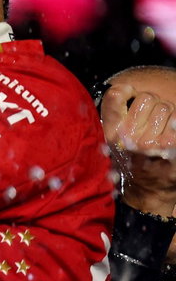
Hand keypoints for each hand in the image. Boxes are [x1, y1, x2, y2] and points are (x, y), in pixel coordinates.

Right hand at [102, 78, 175, 219]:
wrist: (148, 191)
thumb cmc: (129, 160)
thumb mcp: (110, 140)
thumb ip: (113, 114)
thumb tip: (125, 89)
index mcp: (111, 133)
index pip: (115, 95)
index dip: (125, 90)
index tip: (129, 94)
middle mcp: (129, 137)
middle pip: (147, 98)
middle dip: (152, 107)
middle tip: (151, 123)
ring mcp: (152, 142)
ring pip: (166, 106)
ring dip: (168, 115)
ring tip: (163, 130)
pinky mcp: (172, 147)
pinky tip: (172, 134)